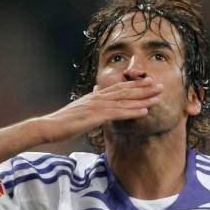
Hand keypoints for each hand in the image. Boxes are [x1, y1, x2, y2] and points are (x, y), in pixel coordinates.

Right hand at [37, 78, 162, 143]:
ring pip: (125, 100)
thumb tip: (96, 96)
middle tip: (160, 85)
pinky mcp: (96, 116)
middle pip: (125, 91)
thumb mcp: (79, 111)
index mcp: (95, 96)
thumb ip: (90, 104)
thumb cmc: (62, 122)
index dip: (134, 85)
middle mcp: (98, 98)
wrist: (49, 126)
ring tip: (158, 96)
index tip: (148, 83)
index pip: (118, 88)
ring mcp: (97, 106)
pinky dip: (132, 112)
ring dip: (143, 98)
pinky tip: (144, 111)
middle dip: (144, 88)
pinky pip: (118, 113)